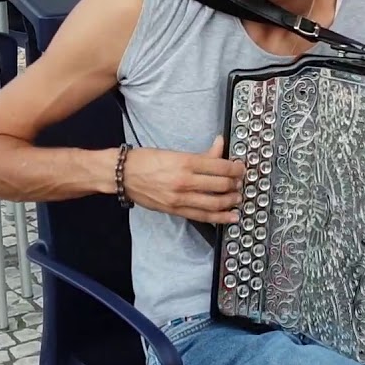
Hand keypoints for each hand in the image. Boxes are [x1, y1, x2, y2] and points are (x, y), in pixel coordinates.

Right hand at [121, 136, 244, 223]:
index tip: (241, 168)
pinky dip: (219, 217)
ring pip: (215, 203)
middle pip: (221, 185)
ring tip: (238, 198)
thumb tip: (220, 146)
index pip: (221, 166)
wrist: (123, 175)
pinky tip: (230, 217)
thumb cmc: (146, 160)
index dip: (236, 168)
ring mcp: (180, 198)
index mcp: (186, 162)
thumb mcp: (175, 152)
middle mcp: (185, 181)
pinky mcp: (176, 210)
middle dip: (236, 184)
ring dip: (231, 201)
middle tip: (241, 182)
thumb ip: (201, 154)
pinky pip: (202, 216)